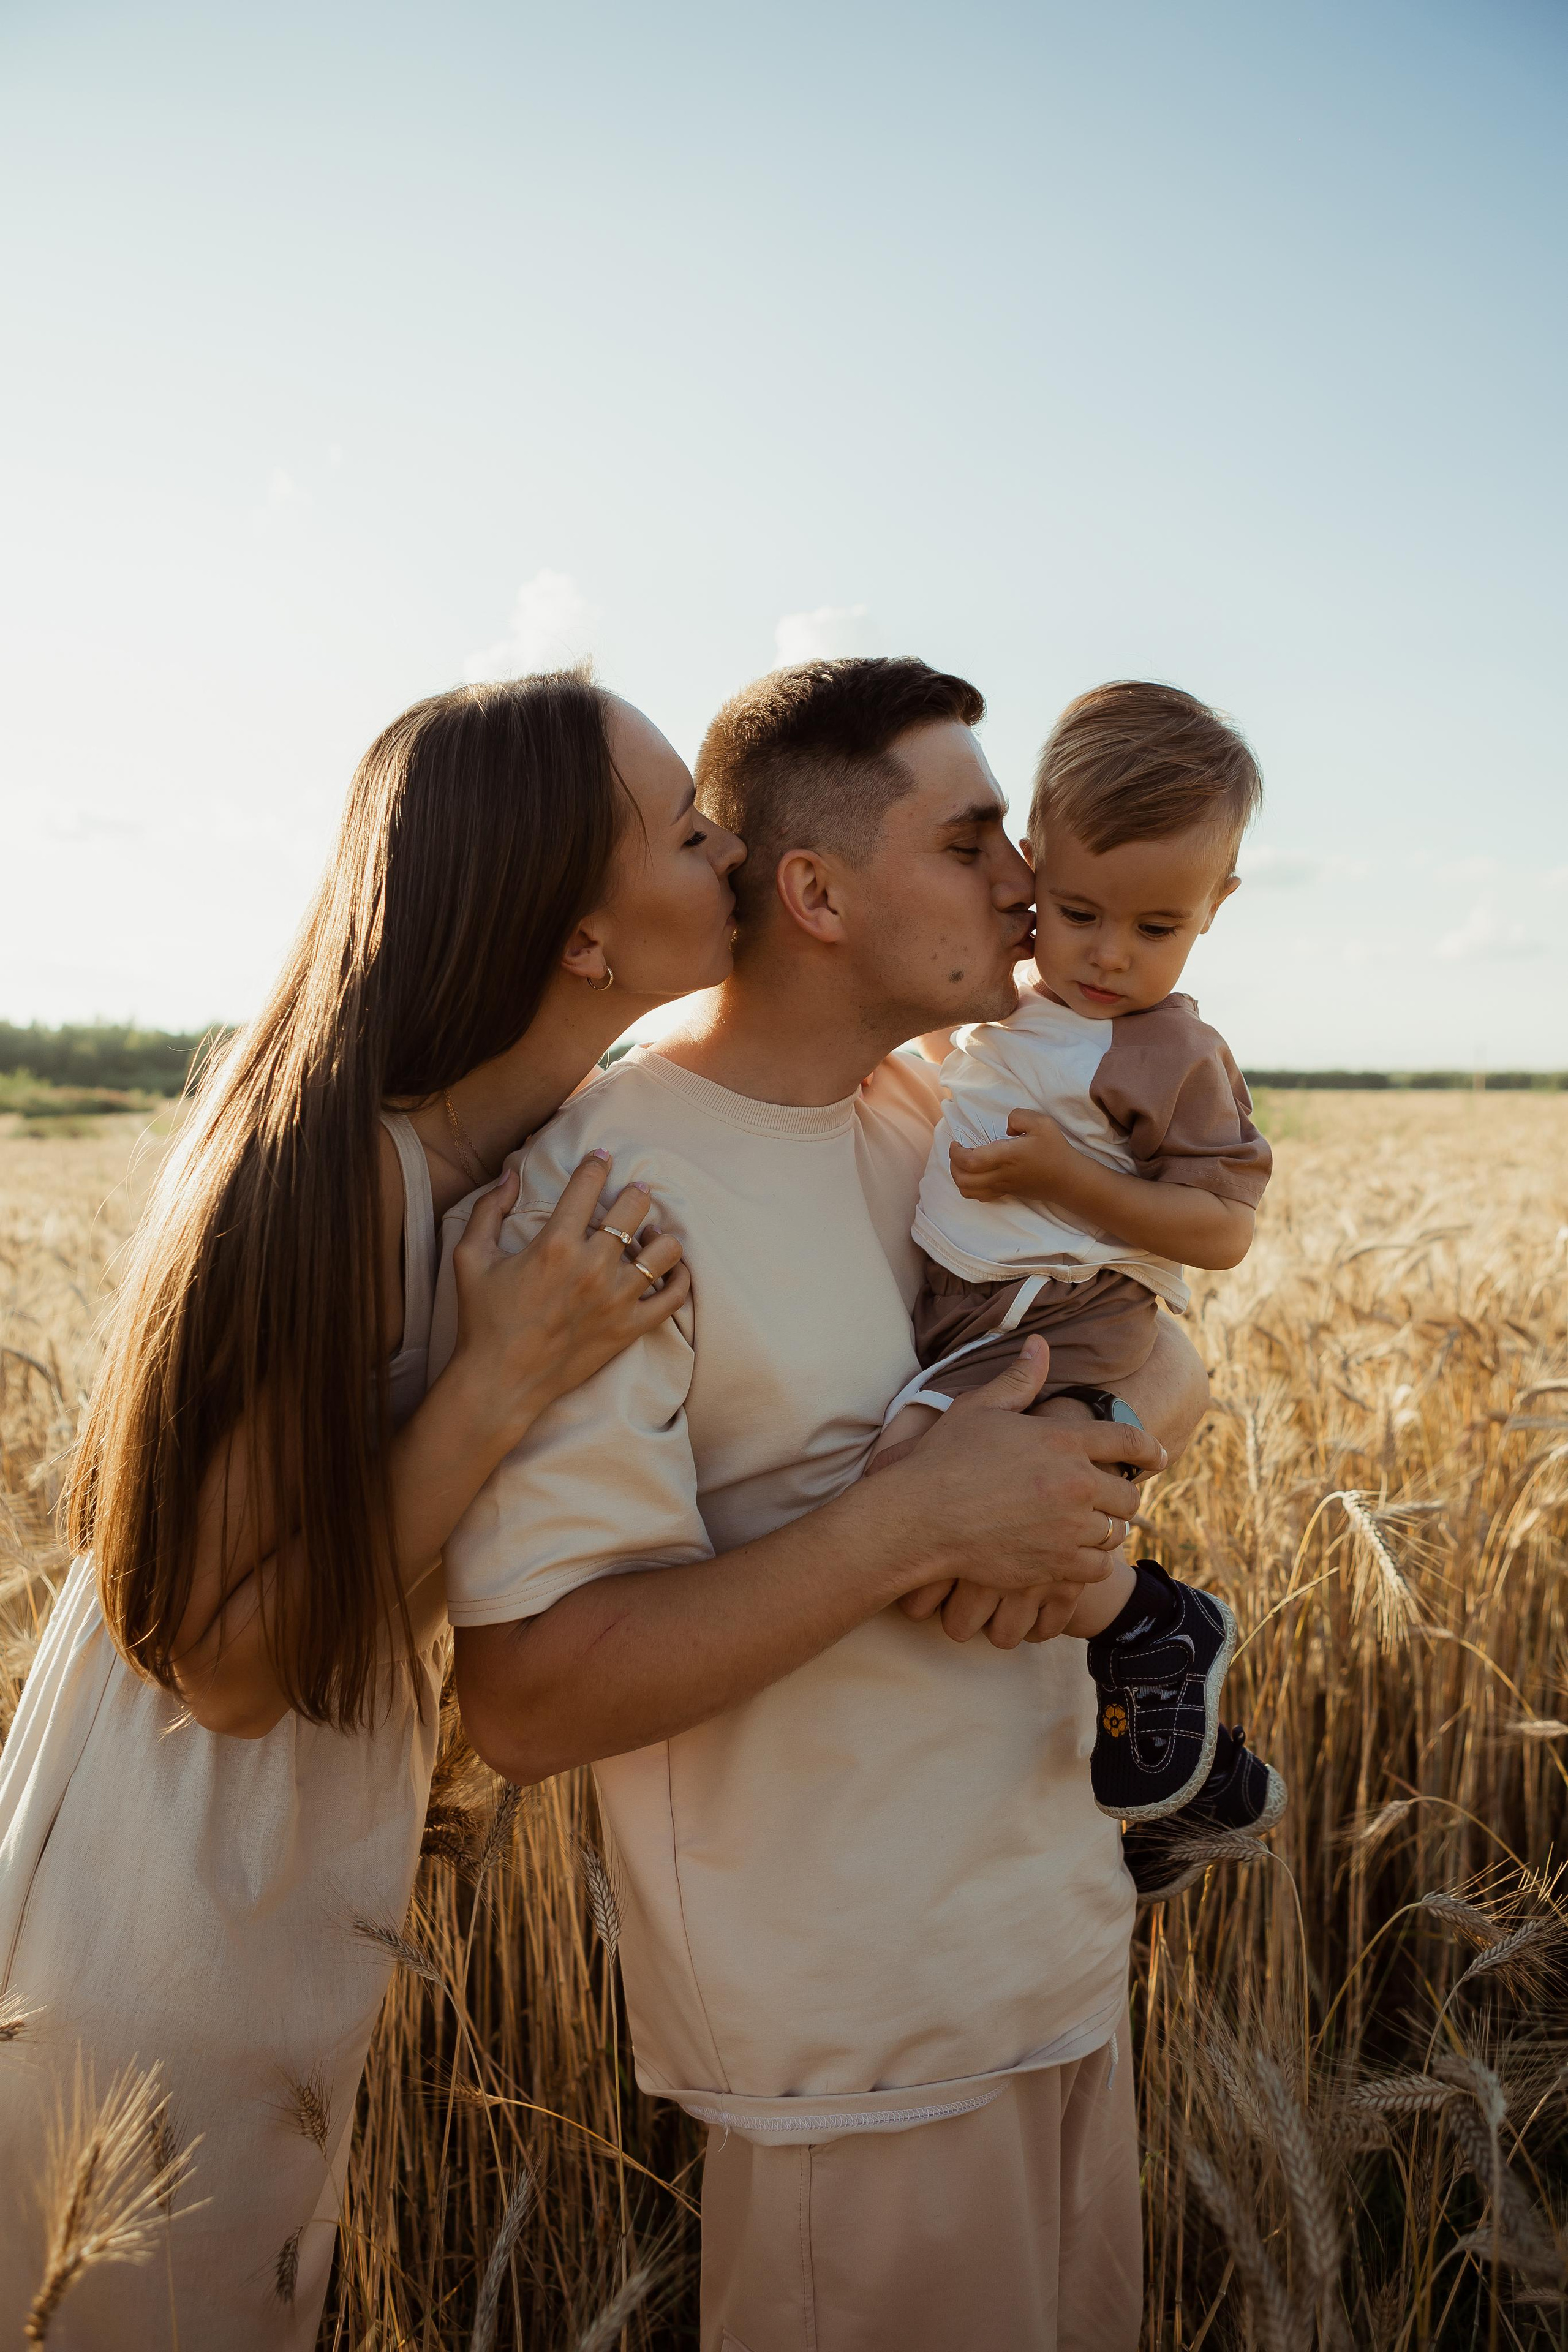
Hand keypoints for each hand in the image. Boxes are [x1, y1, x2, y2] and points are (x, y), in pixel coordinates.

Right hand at [448, 1155, 688, 1441]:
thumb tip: (508, 1175)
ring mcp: (616, 1299)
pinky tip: (668, 1269)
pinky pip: (675, 1296)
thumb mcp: (470, 1258)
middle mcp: (592, 1267)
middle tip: (633, 1194)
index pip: (588, 1185)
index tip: (602, 1158)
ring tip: (646, 1238)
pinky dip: (679, 1277)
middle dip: (636, 1193)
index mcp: (555, 1244)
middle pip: (635, 1208)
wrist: (500, 1382)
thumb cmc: (483, 1320)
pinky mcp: (630, 1328)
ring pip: (665, 1249)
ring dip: (658, 1235)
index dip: (598, 1164)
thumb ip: (487, 1210)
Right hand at [888, 1336, 1161, 1619]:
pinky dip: (1094, 1562)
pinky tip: (1078, 1555)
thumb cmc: (944, 1458)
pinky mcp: (1056, 1565)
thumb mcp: (980, 1407)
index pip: (1128, 1441)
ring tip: (1091, 1527)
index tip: (1159, 1458)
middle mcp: (1075, 1484)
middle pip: (1128, 1494)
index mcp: (1064, 1440)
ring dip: (1107, 1529)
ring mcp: (1069, 1528)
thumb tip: (1041, 1345)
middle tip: (1106, 1498)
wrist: (921, 1517)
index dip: (1149, 1449)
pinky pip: (1099, 1568)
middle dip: (1120, 1495)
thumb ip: (1020, 1378)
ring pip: (1116, 1533)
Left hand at [949, 1109, 1080, 1205]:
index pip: (969, 1162)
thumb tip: (1005, 1128)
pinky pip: (980, 1197)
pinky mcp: (1007, 1193)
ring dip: (959, 1177)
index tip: (957, 1142)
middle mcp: (1000, 1174)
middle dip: (953, 1165)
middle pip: (963, 1180)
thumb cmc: (1055, 1150)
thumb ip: (1018, 1117)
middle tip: (958, 1151)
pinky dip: (971, 1188)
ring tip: (965, 1163)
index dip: (955, 1153)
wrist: (1068, 1179)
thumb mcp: (1042, 1122)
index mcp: (1005, 1157)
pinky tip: (978, 1174)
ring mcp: (1002, 1186)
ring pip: (968, 1191)